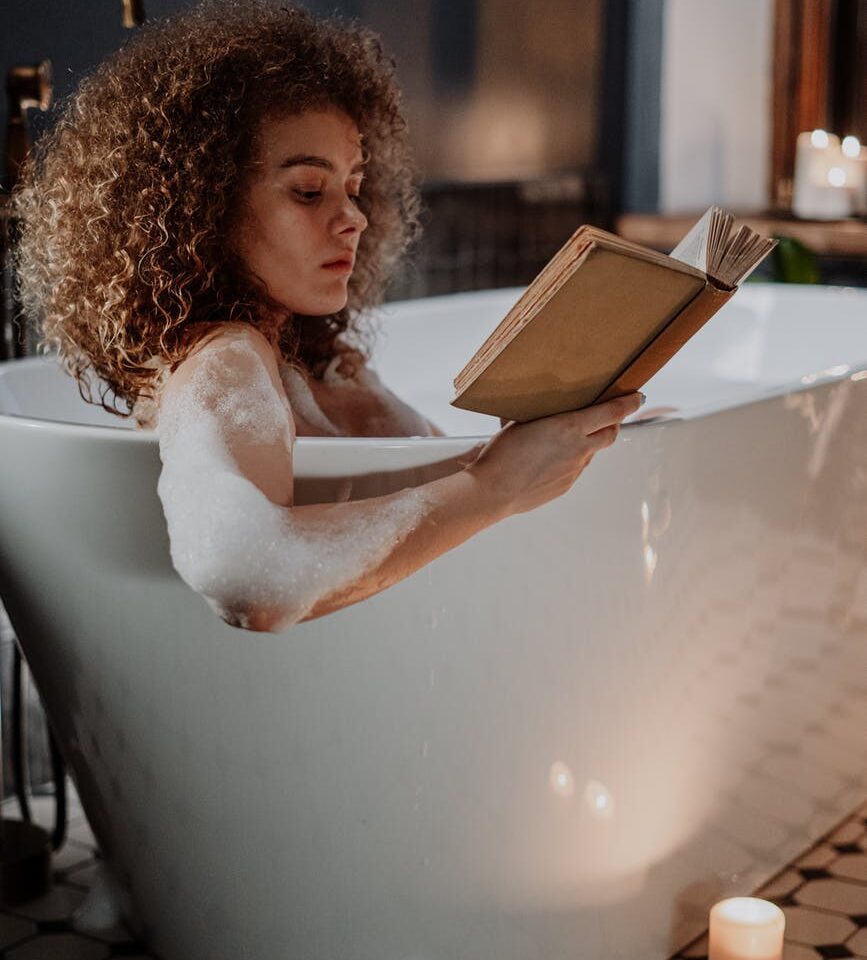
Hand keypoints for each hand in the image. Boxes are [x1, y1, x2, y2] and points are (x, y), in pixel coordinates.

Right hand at [469, 392, 643, 518]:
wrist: (492, 491)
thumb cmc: (501, 453)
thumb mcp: (522, 422)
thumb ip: (543, 416)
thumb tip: (548, 412)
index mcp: (569, 427)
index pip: (612, 412)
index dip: (628, 403)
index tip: (637, 397)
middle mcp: (578, 450)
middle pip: (610, 434)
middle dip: (613, 423)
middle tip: (608, 415)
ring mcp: (574, 471)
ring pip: (590, 453)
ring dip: (587, 443)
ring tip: (568, 438)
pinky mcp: (565, 486)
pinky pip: (574, 469)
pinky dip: (570, 461)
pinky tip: (550, 459)